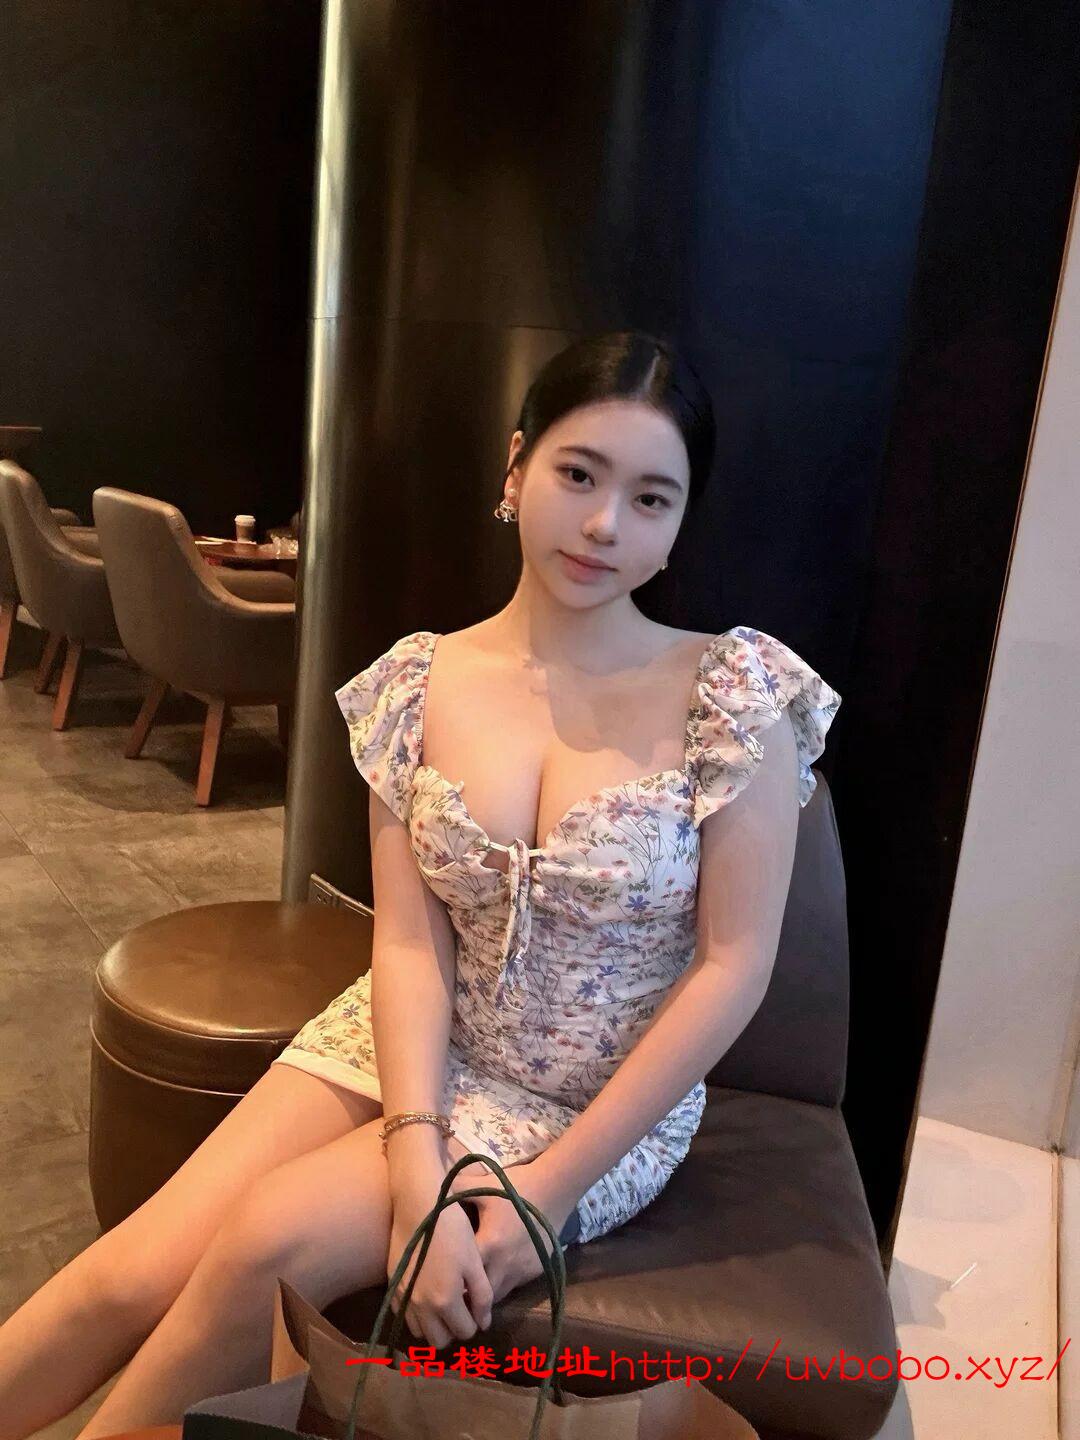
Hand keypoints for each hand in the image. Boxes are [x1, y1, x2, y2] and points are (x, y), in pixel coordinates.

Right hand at [386, 1173, 493, 1351]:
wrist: (418, 1204)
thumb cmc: (452, 1228)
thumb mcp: (474, 1260)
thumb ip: (481, 1295)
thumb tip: (484, 1323)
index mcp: (445, 1301)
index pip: (464, 1332)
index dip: (474, 1322)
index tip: (476, 1307)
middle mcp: (420, 1306)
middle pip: (439, 1341)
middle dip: (453, 1329)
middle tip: (461, 1308)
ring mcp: (403, 1297)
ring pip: (419, 1332)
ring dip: (433, 1325)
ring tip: (443, 1302)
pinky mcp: (391, 1286)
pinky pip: (403, 1316)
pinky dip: (416, 1314)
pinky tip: (425, 1293)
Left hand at [446, 1154, 575, 1307]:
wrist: (556, 1187)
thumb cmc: (516, 1187)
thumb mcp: (484, 1186)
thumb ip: (456, 1189)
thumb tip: (430, 1190)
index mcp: (489, 1244)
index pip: (464, 1277)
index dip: (451, 1284)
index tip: (439, 1286)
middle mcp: (504, 1264)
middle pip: (481, 1297)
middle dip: (468, 1299)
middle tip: (453, 1296)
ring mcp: (522, 1270)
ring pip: (498, 1296)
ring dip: (486, 1297)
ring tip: (472, 1292)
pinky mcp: (535, 1271)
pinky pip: (514, 1286)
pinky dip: (502, 1284)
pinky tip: (495, 1275)